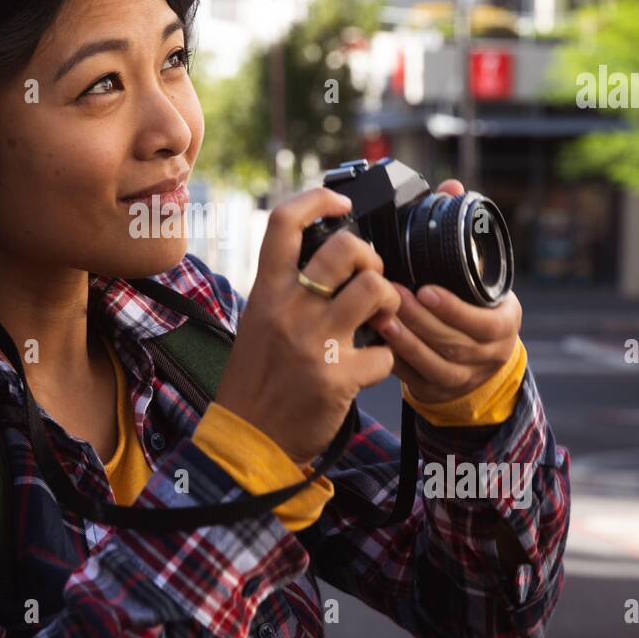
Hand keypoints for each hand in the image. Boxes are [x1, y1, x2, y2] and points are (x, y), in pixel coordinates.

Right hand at [214, 186, 399, 465]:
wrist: (247, 438)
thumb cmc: (256, 379)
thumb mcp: (259, 322)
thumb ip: (287, 291)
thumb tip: (328, 262)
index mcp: (267, 291)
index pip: (284, 222)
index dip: (318, 198)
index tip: (341, 202)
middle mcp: (290, 309)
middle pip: (346, 248)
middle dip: (371, 257)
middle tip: (371, 278)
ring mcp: (315, 342)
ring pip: (376, 290)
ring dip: (391, 302)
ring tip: (383, 317)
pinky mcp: (339, 377)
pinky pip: (385, 353)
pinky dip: (384, 360)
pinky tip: (369, 367)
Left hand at [377, 179, 522, 404]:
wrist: (478, 358)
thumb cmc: (472, 304)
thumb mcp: (477, 273)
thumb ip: (462, 233)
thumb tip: (451, 187)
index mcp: (503, 322)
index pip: (485, 322)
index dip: (454, 310)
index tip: (426, 290)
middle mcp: (488, 353)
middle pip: (452, 342)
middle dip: (418, 320)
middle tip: (390, 295)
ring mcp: (462, 376)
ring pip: (431, 363)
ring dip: (402, 339)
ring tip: (378, 315)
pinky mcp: (436, 389)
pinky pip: (413, 378)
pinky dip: (393, 360)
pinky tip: (374, 341)